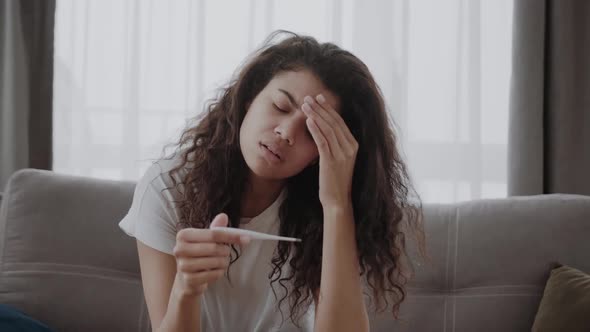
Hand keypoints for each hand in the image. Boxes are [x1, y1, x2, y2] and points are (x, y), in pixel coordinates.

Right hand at [172, 213, 250, 296]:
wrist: (186, 278)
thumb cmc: (198, 254)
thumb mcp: (206, 239)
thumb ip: (216, 229)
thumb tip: (223, 216)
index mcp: (183, 235)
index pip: (213, 233)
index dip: (231, 236)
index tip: (246, 239)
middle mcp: (179, 249)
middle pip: (215, 248)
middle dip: (226, 251)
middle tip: (226, 253)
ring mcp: (183, 266)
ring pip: (216, 262)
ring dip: (224, 262)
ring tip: (220, 262)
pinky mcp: (189, 280)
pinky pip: (214, 274)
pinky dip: (219, 273)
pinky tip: (214, 271)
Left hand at [301, 94, 357, 209]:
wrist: (338, 200)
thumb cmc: (335, 180)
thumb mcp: (339, 160)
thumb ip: (335, 145)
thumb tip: (324, 130)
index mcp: (354, 145)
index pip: (340, 122)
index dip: (329, 109)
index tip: (319, 98)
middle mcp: (350, 148)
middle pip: (334, 122)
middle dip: (320, 108)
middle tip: (308, 98)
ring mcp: (342, 154)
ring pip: (327, 129)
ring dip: (315, 115)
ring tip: (305, 106)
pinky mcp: (331, 161)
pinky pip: (323, 141)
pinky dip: (315, 129)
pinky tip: (308, 120)